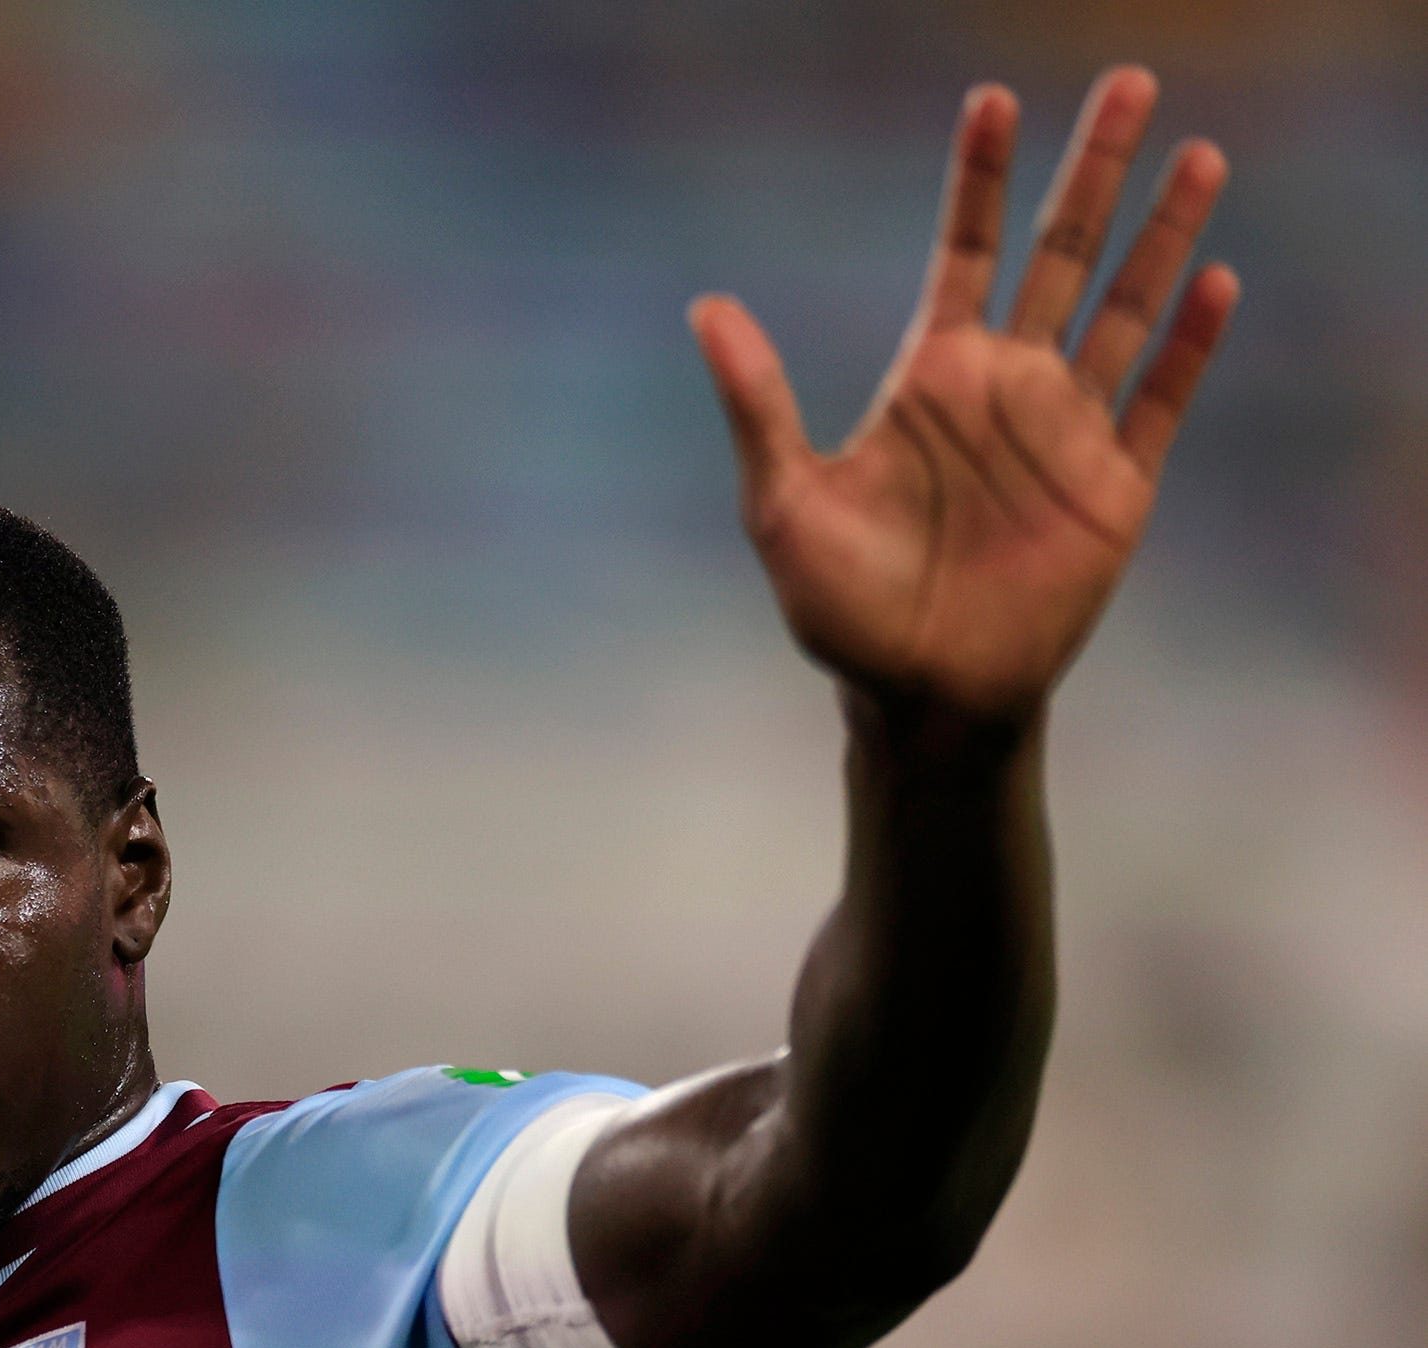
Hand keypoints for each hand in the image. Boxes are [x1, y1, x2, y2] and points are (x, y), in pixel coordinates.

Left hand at [689, 66, 1237, 728]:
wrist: (920, 696)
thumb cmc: (842, 609)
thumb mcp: (784, 502)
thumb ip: (758, 404)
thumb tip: (705, 307)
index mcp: (932, 377)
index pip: (966, 251)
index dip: (980, 178)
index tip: (990, 100)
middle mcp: (1006, 388)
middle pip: (1061, 252)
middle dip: (1094, 168)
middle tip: (1128, 80)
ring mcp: (1066, 432)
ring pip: (1124, 308)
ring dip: (1163, 235)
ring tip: (1199, 156)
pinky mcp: (1114, 488)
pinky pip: (1158, 401)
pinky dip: (1186, 346)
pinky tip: (1213, 283)